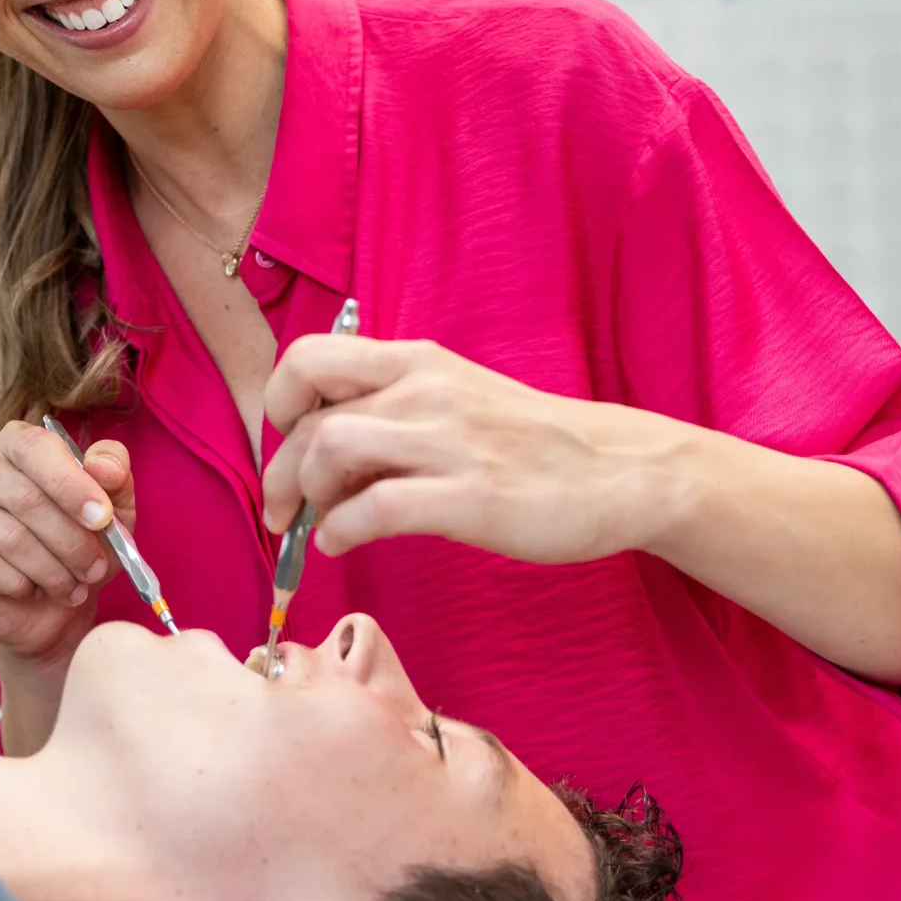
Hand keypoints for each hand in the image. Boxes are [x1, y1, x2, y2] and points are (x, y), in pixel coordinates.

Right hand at [0, 419, 133, 666]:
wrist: (51, 612)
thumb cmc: (78, 549)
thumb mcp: (114, 509)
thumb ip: (114, 473)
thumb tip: (102, 466)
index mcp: (16, 444)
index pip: (34, 447)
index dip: (71, 483)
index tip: (103, 519)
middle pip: (25, 498)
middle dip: (71, 541)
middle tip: (94, 569)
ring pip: (8, 536)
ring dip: (51, 570)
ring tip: (70, 587)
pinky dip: (19, 584)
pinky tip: (31, 590)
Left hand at [261, 337, 690, 564]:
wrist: (620, 470)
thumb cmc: (532, 444)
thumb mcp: (457, 400)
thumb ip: (394, 411)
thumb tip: (323, 450)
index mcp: (418, 362)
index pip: (310, 356)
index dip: (280, 401)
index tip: (285, 441)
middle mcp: (426, 390)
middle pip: (310, 419)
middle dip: (281, 473)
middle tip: (283, 511)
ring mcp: (448, 442)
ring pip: (331, 450)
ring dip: (308, 496)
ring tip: (320, 525)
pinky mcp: (469, 497)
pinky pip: (375, 508)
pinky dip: (341, 530)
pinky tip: (343, 544)